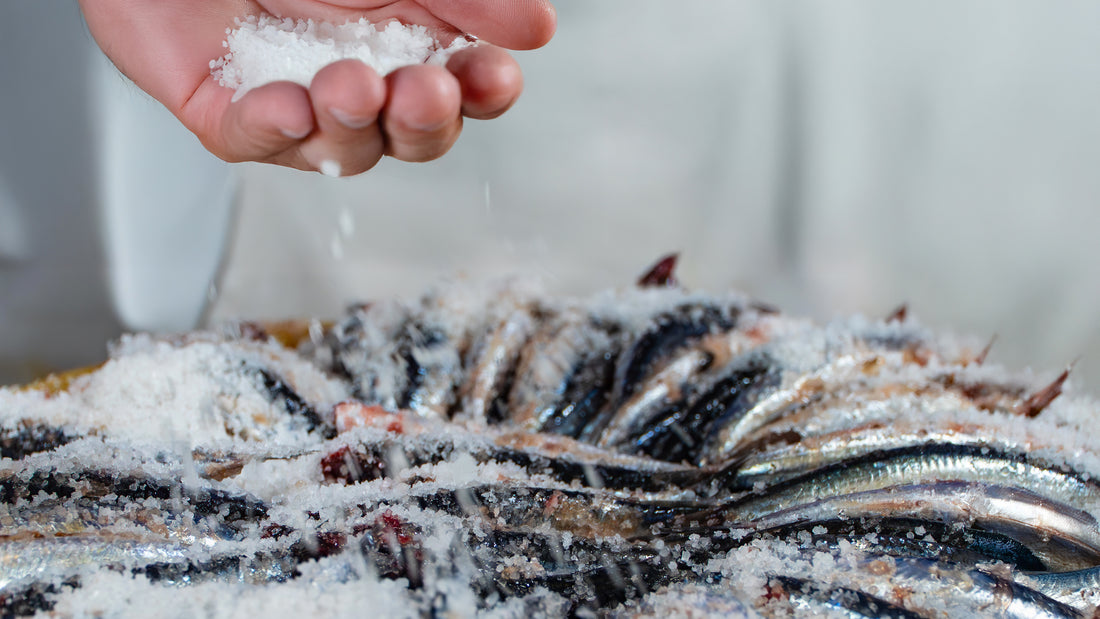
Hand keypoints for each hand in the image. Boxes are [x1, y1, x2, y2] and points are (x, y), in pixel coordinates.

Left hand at [79, 0, 555, 174]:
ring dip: (352, 125)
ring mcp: (296, 104)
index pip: (465, 90)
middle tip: (422, 93)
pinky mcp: (227, 116)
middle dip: (424, 124)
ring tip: (348, 84)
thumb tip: (537, 27)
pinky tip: (288, 104)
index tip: (492, 78)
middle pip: (414, 138)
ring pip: (343, 151)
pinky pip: (253, 141)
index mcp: (407, 42)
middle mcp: (360, 83)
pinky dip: (274, 128)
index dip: (484, 93)